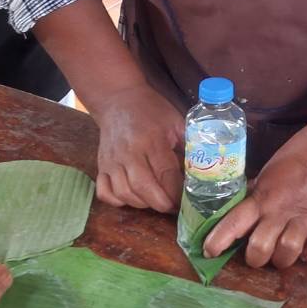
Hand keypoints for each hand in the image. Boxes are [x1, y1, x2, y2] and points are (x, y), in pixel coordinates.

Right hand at [90, 84, 183, 212]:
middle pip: (143, 188)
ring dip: (142, 205)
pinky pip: (105, 193)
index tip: (187, 201)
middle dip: (161, 204)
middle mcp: (129, 152)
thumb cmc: (151, 111)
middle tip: (173, 208)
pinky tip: (132, 198)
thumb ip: (189, 144)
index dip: (177, 192)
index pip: (165, 173)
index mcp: (151, 139)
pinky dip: (118, 201)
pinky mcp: (101, 166)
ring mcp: (112, 161)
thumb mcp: (176, 121)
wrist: (118, 100)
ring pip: (124, 194)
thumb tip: (205, 170)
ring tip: (156, 201)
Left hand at [204, 150, 306, 268]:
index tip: (209, 252)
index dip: (220, 239)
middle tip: (258, 255)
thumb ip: (250, 200)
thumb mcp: (262, 181)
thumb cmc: (287, 170)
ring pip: (287, 250)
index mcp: (259, 201)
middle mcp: (278, 213)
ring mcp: (303, 220)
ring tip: (283, 252)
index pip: (234, 222)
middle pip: (260, 247)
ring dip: (283, 258)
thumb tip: (226, 214)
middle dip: (255, 258)